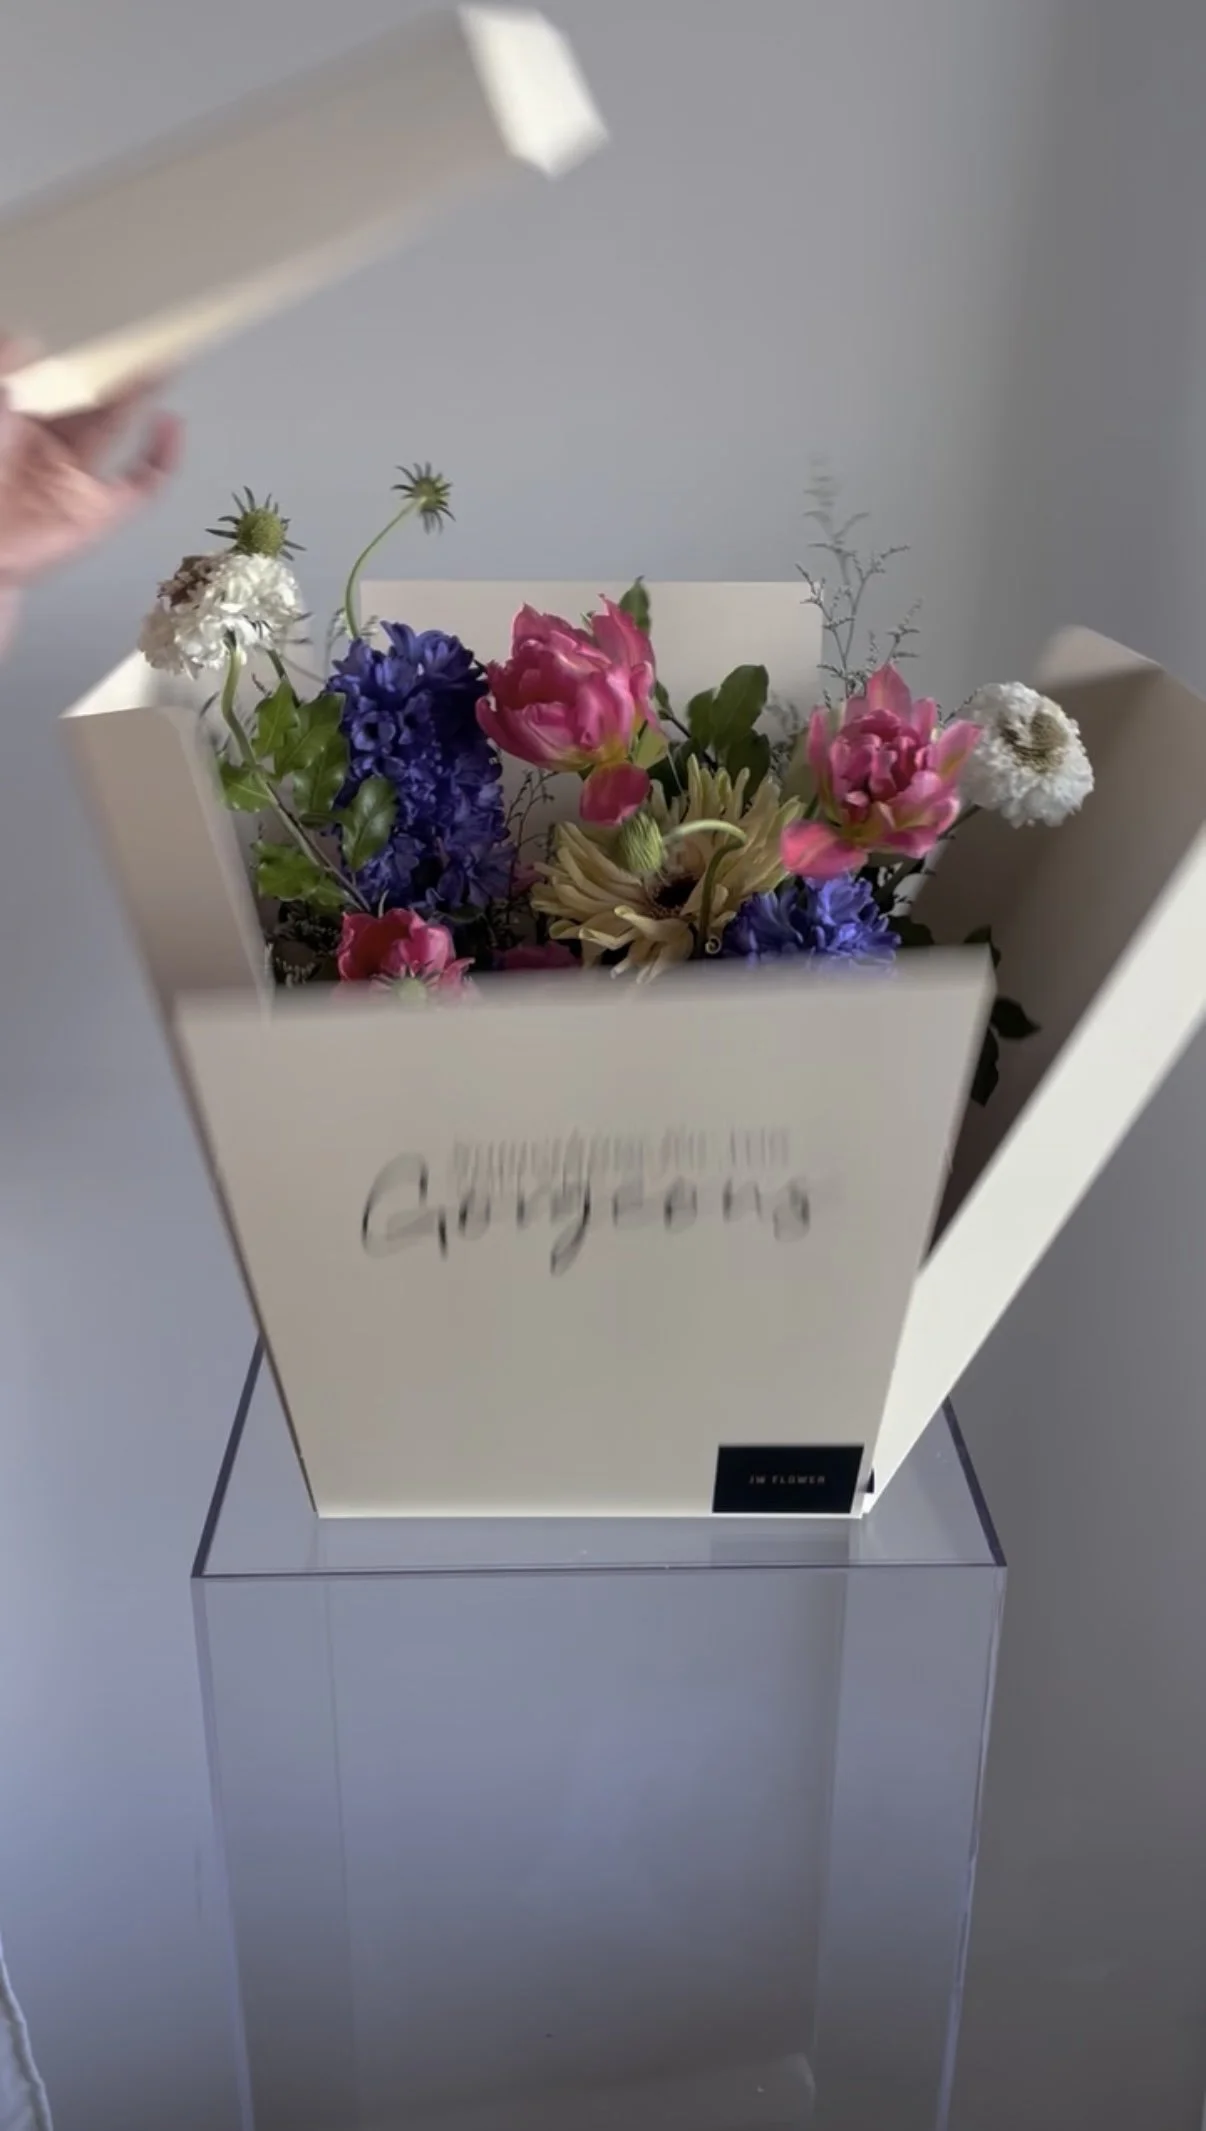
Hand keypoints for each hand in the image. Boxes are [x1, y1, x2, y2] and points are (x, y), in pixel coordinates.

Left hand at [0, 334, 181, 591]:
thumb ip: (5, 367)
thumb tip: (30, 337)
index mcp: (19, 425)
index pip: (55, 384)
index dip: (79, 358)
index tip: (99, 329)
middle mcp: (49, 450)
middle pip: (94, 402)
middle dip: (119, 372)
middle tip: (144, 338)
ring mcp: (77, 482)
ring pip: (118, 430)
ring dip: (142, 398)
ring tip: (164, 364)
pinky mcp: (100, 514)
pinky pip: (142, 485)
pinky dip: (162, 458)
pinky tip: (171, 426)